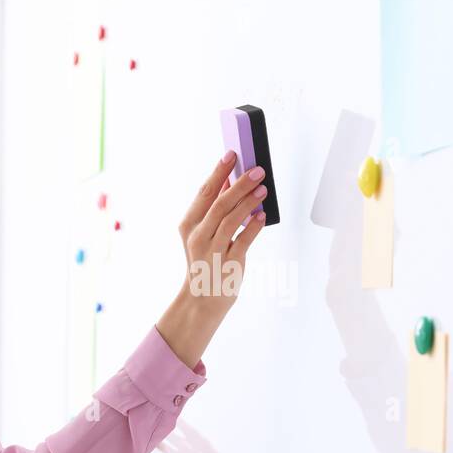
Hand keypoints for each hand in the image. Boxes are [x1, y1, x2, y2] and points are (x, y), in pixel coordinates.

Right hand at [156, 151, 267, 367]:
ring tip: (264, 189)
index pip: (204, 192)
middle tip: (258, 170)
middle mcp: (198, 236)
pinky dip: (254, 227)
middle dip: (240, 184)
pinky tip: (262, 216)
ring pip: (231, 220)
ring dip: (249, 202)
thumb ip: (214, 209)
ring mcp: (212, 251)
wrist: (203, 298)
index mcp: (188, 224)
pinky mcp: (229, 264)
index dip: (218, 172)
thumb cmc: (206, 259)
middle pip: (220, 203)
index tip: (232, 154)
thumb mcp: (202, 233)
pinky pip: (243, 241)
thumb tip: (230, 180)